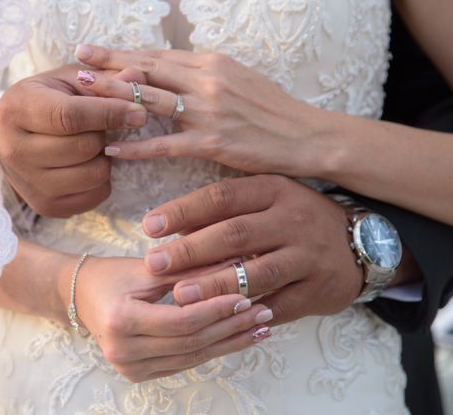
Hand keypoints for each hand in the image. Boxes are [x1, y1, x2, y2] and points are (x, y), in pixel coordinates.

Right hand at [0, 64, 148, 216]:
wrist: (18, 137)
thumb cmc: (49, 100)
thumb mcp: (71, 80)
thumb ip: (105, 79)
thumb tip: (136, 76)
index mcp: (17, 108)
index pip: (69, 116)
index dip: (110, 113)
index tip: (139, 111)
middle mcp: (14, 150)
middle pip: (84, 147)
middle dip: (105, 134)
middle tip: (102, 125)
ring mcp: (27, 183)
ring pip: (93, 174)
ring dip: (105, 157)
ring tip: (92, 143)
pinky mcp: (44, 206)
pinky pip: (95, 195)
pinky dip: (102, 179)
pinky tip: (87, 163)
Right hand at [63, 255, 272, 382]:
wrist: (81, 295)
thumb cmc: (111, 275)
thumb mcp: (146, 267)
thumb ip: (187, 270)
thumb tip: (233, 264)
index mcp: (122, 321)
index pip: (182, 321)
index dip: (217, 310)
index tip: (246, 296)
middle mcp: (123, 351)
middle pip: (191, 343)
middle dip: (231, 327)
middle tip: (263, 313)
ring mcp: (129, 368)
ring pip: (192, 358)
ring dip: (229, 343)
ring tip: (259, 328)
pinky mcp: (138, 374)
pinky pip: (183, 363)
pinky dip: (211, 350)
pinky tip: (234, 338)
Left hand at [75, 45, 335, 177]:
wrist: (306, 136)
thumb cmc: (273, 110)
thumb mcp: (240, 79)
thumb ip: (205, 74)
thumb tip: (176, 72)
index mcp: (212, 63)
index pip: (158, 54)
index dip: (125, 52)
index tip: (98, 49)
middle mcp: (207, 80)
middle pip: (148, 68)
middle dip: (110, 63)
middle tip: (78, 60)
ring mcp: (208, 110)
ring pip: (151, 99)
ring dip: (115, 95)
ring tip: (83, 93)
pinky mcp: (212, 141)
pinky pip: (165, 144)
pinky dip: (136, 147)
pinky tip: (113, 150)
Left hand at [139, 174, 364, 324]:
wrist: (360, 243)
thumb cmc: (293, 218)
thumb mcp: (263, 201)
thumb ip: (221, 212)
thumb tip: (172, 228)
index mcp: (273, 190)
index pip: (222, 196)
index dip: (183, 211)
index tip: (149, 226)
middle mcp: (293, 219)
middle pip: (235, 234)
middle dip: (191, 250)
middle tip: (155, 264)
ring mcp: (308, 256)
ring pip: (257, 273)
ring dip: (215, 285)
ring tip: (180, 294)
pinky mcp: (319, 290)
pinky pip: (279, 305)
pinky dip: (248, 312)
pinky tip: (219, 320)